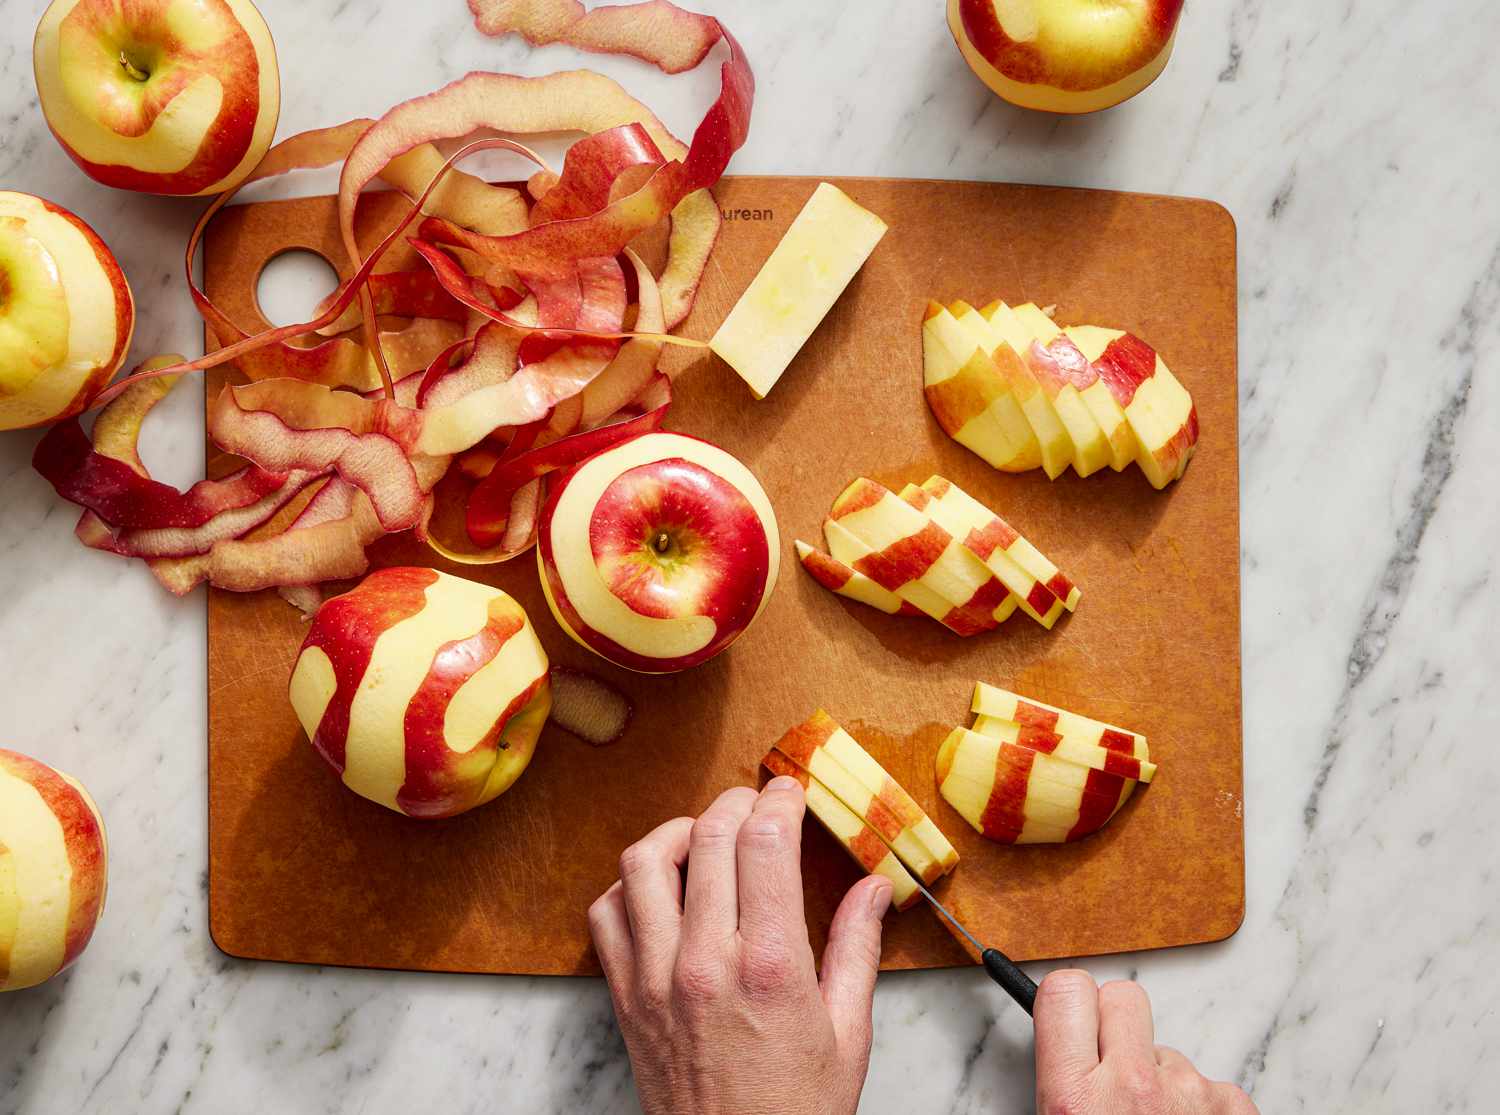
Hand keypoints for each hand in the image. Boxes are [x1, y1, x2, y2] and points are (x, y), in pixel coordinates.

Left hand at [589, 777, 892, 1114]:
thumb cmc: (796, 1110)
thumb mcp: (849, 1032)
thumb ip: (857, 949)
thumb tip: (876, 888)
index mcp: (769, 966)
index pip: (764, 844)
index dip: (778, 800)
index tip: (790, 789)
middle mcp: (705, 962)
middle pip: (708, 838)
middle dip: (736, 803)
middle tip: (756, 802)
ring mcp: (655, 978)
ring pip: (644, 863)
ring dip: (676, 832)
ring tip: (704, 835)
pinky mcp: (625, 998)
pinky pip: (606, 914)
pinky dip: (628, 886)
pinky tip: (661, 889)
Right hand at [1034, 970, 1259, 1114]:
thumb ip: (1062, 1077)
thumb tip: (1066, 1035)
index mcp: (1075, 1098)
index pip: (1065, 992)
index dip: (1069, 1000)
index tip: (1073, 1016)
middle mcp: (1133, 1089)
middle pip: (1125, 997)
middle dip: (1120, 1025)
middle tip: (1115, 1069)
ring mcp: (1190, 1096)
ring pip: (1170, 1051)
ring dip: (1163, 1079)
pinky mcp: (1235, 1108)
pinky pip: (1211, 1084)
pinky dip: (1202, 1108)